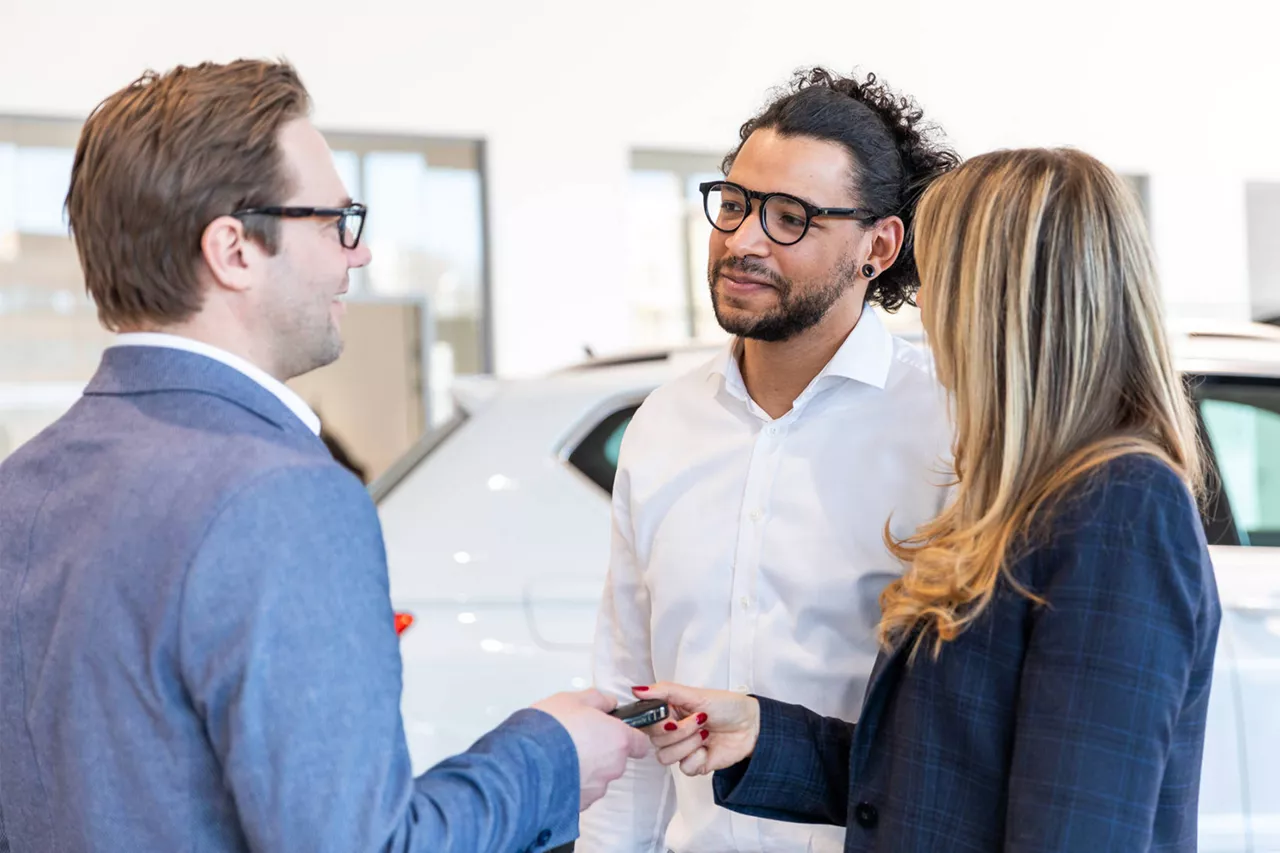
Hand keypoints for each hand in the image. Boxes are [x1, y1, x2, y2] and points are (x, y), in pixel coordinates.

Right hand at [532, 689, 648, 809]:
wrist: (523, 764)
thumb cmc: (549, 730)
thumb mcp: (572, 700)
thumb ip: (597, 699)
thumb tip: (607, 702)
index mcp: (618, 740)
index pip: (640, 743)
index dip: (629, 736)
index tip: (617, 731)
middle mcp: (612, 767)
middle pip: (615, 759)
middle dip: (600, 751)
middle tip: (577, 738)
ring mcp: (596, 789)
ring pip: (597, 777)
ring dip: (584, 768)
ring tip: (560, 756)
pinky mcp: (579, 805)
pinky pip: (580, 791)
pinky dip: (571, 782)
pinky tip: (554, 771)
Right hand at [631, 683, 760, 775]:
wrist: (751, 725)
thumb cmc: (727, 706)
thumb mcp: (695, 694)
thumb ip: (665, 691)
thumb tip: (638, 689)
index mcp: (669, 713)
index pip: (646, 723)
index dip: (656, 723)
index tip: (671, 716)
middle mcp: (673, 731)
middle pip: (655, 741)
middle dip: (680, 731)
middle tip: (699, 720)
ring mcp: (683, 749)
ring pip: (665, 757)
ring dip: (687, 744)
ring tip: (705, 734)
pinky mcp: (694, 764)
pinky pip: (684, 768)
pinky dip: (697, 758)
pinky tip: (708, 748)